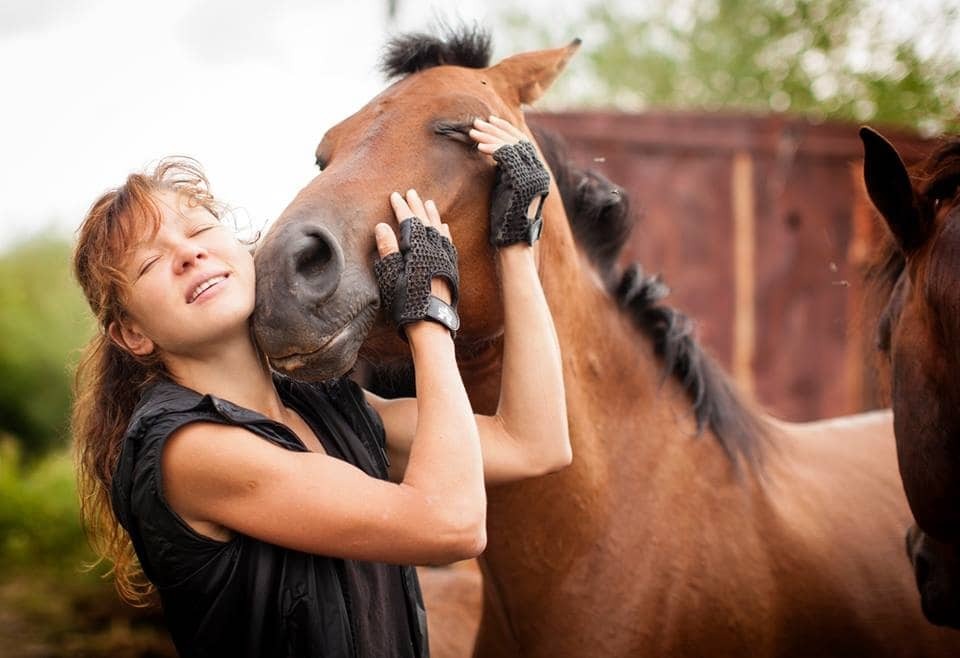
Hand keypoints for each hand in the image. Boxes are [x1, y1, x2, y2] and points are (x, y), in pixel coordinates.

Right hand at [375, 189, 453, 304]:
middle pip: (426, 221)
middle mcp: (434, 250)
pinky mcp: (451, 269)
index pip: (409, 222)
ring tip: (429, 202)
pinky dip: (445, 232)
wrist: (432, 324)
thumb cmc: (407, 303)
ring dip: (433, 215)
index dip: (401, 208)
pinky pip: (449, 243)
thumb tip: (383, 226)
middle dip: (417, 206)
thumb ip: (388, 250)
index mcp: (418, 250)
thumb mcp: (391, 277)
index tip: (395, 195)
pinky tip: (444, 227)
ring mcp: (445, 259)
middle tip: (411, 192)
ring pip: (440, 230)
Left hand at [470, 116, 543, 219]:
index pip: (522, 142)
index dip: (506, 129)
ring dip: (490, 136)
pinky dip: (492, 149)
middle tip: (477, 122)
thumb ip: (506, 170)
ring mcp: (533, 175)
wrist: (512, 241)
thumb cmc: (505, 218)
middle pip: (516, 140)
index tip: (490, 121)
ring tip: (473, 132)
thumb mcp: (507, 187)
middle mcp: (538, 171)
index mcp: (537, 171)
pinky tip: (479, 147)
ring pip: (510, 146)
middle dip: (495, 129)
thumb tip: (496, 152)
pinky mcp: (523, 180)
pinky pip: (507, 156)